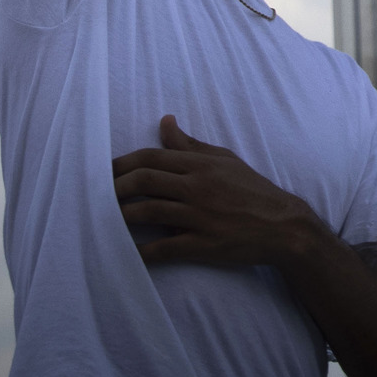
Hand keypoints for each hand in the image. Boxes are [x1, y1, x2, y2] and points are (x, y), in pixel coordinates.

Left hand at [112, 114, 317, 267]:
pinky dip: (142, 252)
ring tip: (103, 220)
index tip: (103, 171)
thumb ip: (190, 144)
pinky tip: (126, 254)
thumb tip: (165, 122)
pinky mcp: (202, 244)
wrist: (282, 225)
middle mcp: (197, 187)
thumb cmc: (251, 189)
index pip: (152, 157)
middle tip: (95, 195)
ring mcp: (199, 216)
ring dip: (121, 216)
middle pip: (145, 180)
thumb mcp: (223, 160)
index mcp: (200, 164)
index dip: (122, 163)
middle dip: (115, 187)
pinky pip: (164, 248)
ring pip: (149, 212)